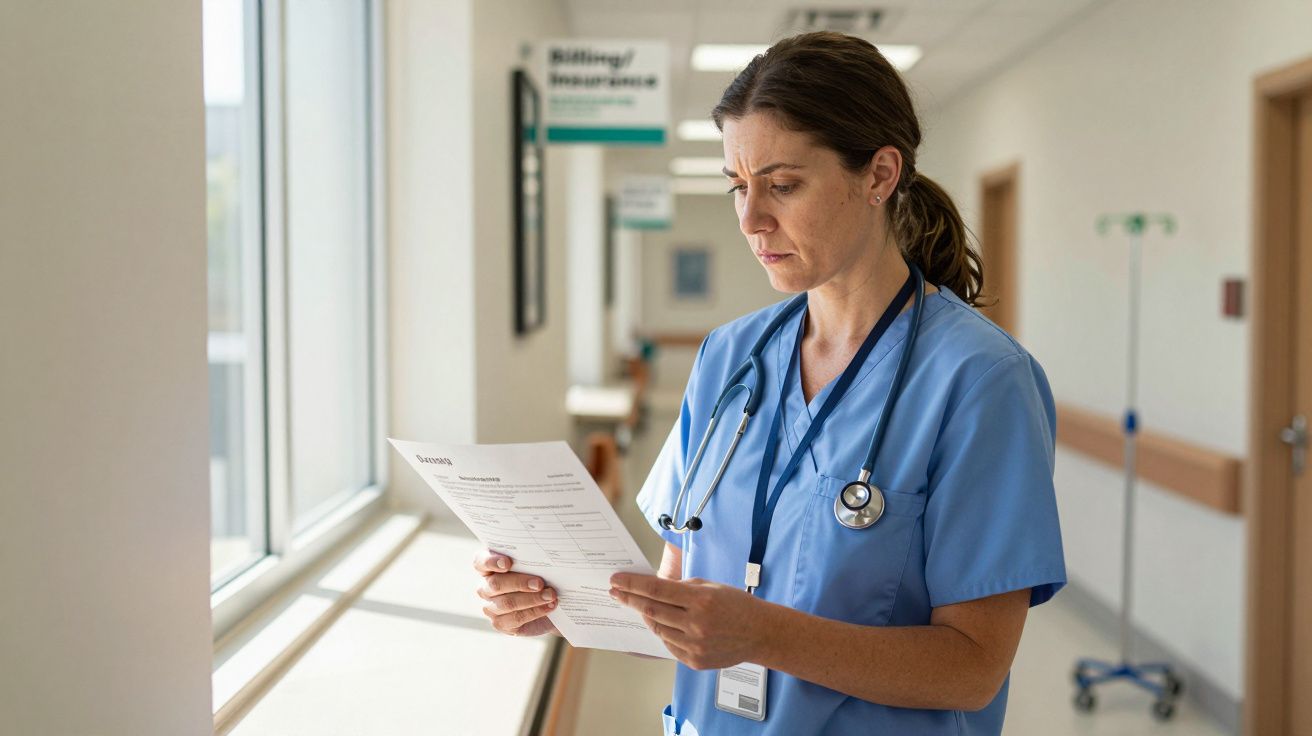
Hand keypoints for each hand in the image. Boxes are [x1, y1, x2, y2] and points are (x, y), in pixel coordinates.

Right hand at [473, 549, 559, 636]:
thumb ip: (530, 559)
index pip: (480, 562)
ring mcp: (490, 607)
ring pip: (507, 603)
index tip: (507, 563)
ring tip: (550, 595)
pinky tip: (548, 606)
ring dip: (532, 599)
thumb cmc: (539, 577)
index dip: (491, 561)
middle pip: (496, 584)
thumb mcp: (535, 565)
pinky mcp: (501, 624)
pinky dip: (535, 611)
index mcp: (488, 567)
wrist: (548, 603)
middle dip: (519, 583)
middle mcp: (485, 587)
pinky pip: (516, 618)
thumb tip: (541, 558)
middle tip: (539, 583)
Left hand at [609, 573, 774, 669]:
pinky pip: (668, 645)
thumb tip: (653, 588)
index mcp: (700, 600)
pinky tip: (663, 624)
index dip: (632, 584)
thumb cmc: (736, 605)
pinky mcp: (694, 661)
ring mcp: (694, 645)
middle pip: (651, 610)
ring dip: (646, 617)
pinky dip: (662, 633)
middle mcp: (696, 624)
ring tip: (641, 607)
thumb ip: (681, 588)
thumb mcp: (710, 586)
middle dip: (629, 600)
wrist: (760, 634)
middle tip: (616, 592)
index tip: (616, 580)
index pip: (656, 590)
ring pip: (657, 629)